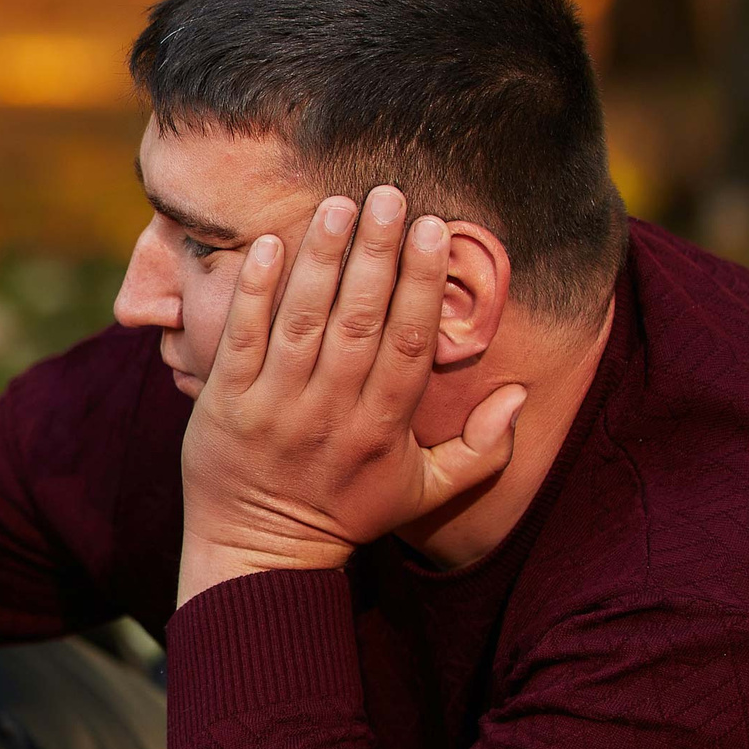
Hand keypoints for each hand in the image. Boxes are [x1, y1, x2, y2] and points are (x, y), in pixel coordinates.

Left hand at [177, 188, 526, 604]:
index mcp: (383, 428)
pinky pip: (241, 337)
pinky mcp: (226, 402)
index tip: (433, 227)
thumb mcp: (424, 493)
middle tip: (388, 194)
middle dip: (376, 254)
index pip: (410, 343)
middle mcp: (331, 412)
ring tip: (338, 205)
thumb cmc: (346, 514)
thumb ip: (481, 451)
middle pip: (360, 321)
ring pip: (303, 320)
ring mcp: (276, 406)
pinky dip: (253, 291)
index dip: (422, 283)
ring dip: (321, 259)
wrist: (258, 554)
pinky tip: (265, 244)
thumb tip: (522, 395)